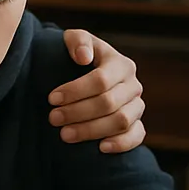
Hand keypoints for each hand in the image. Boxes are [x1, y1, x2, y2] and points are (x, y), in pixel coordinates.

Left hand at [49, 30, 144, 152]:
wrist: (86, 77)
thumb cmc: (79, 57)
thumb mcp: (75, 41)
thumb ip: (78, 41)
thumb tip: (83, 57)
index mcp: (121, 64)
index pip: (101, 80)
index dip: (75, 91)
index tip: (52, 98)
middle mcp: (133, 85)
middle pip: (108, 103)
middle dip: (77, 112)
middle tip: (53, 118)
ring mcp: (137, 106)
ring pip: (121, 121)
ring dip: (92, 130)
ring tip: (65, 135)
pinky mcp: (137, 125)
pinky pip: (137, 136)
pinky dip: (121, 144)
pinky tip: (100, 148)